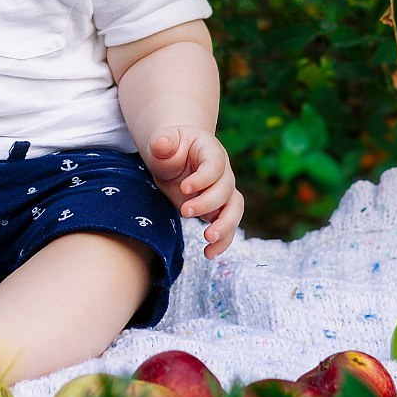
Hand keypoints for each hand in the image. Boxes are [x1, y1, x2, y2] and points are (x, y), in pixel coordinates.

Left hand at [144, 127, 243, 258]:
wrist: (175, 158)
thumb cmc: (170, 148)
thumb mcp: (163, 143)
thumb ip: (163, 143)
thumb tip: (161, 143)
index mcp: (211, 151)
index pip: (215, 166)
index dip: (203, 178)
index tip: (184, 188)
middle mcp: (223, 172)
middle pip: (226, 190)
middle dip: (208, 203)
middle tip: (185, 211)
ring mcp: (224, 192)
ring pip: (234, 210)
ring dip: (225, 226)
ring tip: (208, 239)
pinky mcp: (219, 209)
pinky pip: (227, 226)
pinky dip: (222, 242)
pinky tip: (208, 254)